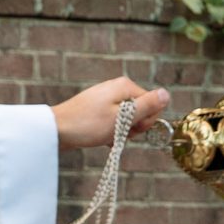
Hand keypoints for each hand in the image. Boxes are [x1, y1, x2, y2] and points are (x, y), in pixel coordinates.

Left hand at [51, 76, 170, 149]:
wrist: (56, 130)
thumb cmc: (89, 125)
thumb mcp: (122, 118)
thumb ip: (147, 106)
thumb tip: (167, 93)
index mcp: (126, 86)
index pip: (153, 105)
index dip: (145, 122)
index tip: (129, 130)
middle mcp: (117, 87)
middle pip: (141, 111)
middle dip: (133, 127)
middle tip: (117, 134)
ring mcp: (107, 96)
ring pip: (128, 118)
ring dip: (122, 131)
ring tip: (107, 136)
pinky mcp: (99, 106)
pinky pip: (115, 119)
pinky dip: (112, 130)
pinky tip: (102, 137)